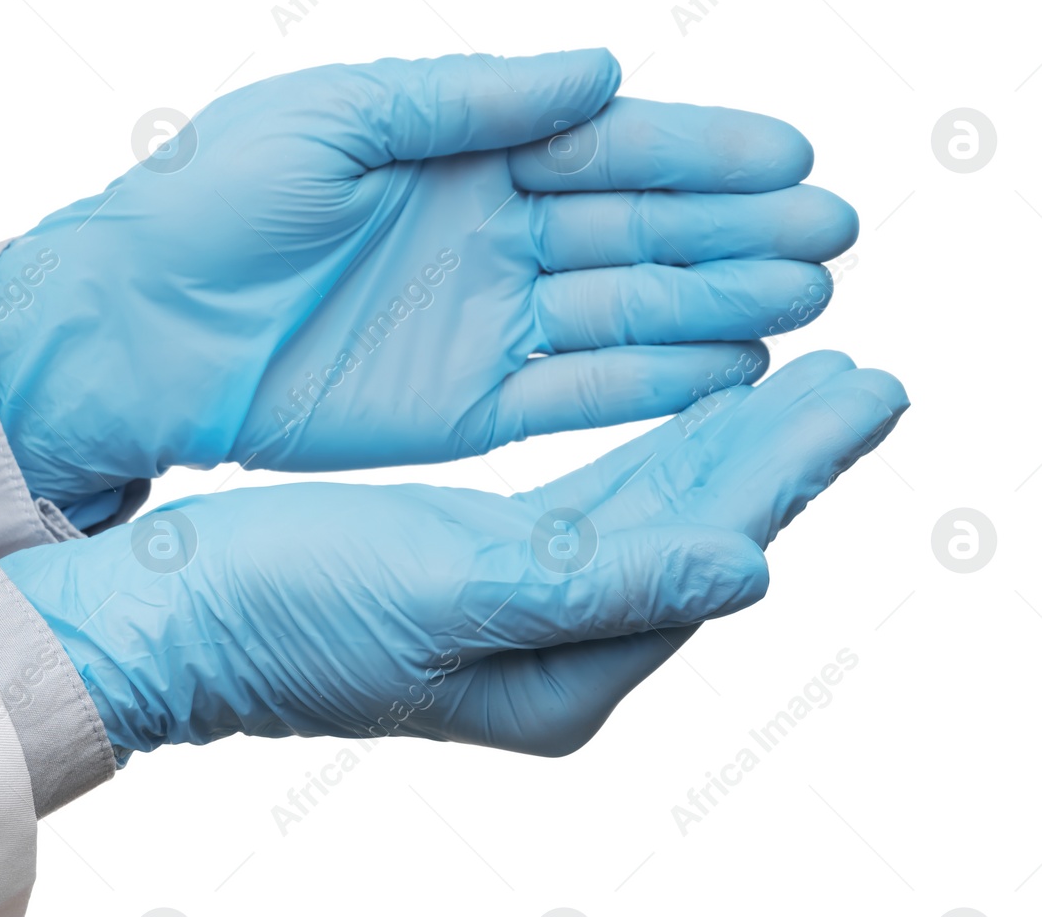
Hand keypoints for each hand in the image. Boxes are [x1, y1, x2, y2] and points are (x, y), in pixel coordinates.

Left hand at [0, 50, 856, 504]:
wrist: (131, 331)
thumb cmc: (209, 203)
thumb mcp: (335, 118)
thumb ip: (471, 99)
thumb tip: (602, 69)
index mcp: (461, 148)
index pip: (606, 145)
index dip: (701, 152)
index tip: (791, 159)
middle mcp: (490, 232)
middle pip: (638, 228)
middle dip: (735, 231)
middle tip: (829, 239)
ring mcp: (486, 320)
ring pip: (626, 311)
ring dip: (716, 307)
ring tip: (802, 304)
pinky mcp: (469, 403)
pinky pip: (581, 391)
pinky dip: (653, 384)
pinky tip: (729, 374)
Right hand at [0, 352, 905, 756]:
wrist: (174, 616)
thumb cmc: (290, 612)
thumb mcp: (451, 593)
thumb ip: (605, 580)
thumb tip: (747, 568)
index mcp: (568, 670)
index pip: (711, 545)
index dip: (792, 463)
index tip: (867, 386)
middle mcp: (562, 647)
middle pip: (702, 527)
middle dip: (783, 448)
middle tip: (861, 372)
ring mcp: (523, 608)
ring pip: (657, 509)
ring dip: (729, 441)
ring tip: (799, 378)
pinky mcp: (480, 565)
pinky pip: (598, 498)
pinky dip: (650, 445)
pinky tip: (678, 411)